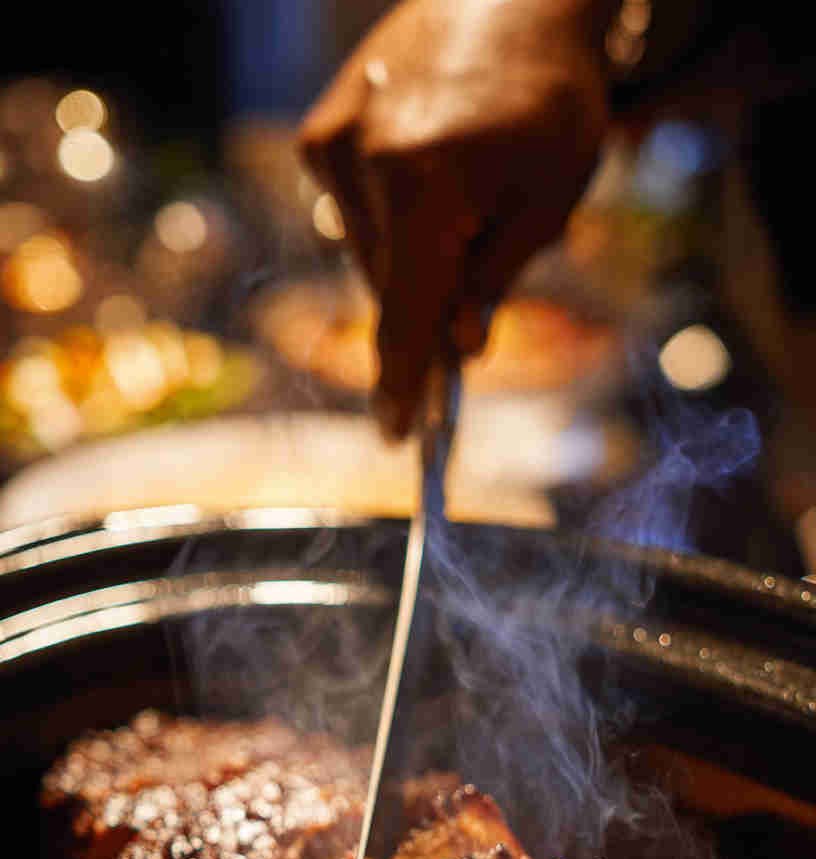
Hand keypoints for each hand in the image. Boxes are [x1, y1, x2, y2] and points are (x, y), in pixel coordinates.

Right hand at [300, 0, 611, 436]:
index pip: (407, 311)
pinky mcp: (320, 132)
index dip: (404, 379)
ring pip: (367, 256)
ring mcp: (333, 143)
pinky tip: (427, 187)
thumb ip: (497, 278)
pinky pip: (349, 216)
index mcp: (428, 181)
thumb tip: (460, 346)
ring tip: (461, 210)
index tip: (396, 432)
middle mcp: (364, 161)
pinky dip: (387, 226)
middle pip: (388, 289)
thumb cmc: (548, 96)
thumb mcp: (549, 199)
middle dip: (425, 314)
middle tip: (464, 324)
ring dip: (409, 264)